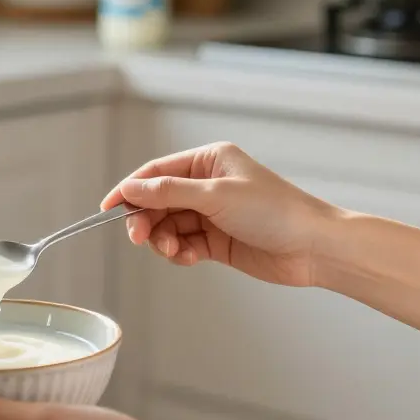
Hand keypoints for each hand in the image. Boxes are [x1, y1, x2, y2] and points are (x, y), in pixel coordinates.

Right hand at [102, 141, 334, 287]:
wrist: (313, 248)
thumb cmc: (275, 212)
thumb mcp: (215, 196)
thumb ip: (168, 193)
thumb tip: (130, 189)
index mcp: (209, 160)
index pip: (157, 172)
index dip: (129, 190)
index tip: (106, 208)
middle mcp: (207, 184)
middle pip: (157, 201)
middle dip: (146, 220)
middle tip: (139, 238)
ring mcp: (211, 213)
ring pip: (167, 226)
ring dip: (162, 240)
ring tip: (172, 251)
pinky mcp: (216, 241)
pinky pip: (182, 244)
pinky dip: (178, 253)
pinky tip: (187, 258)